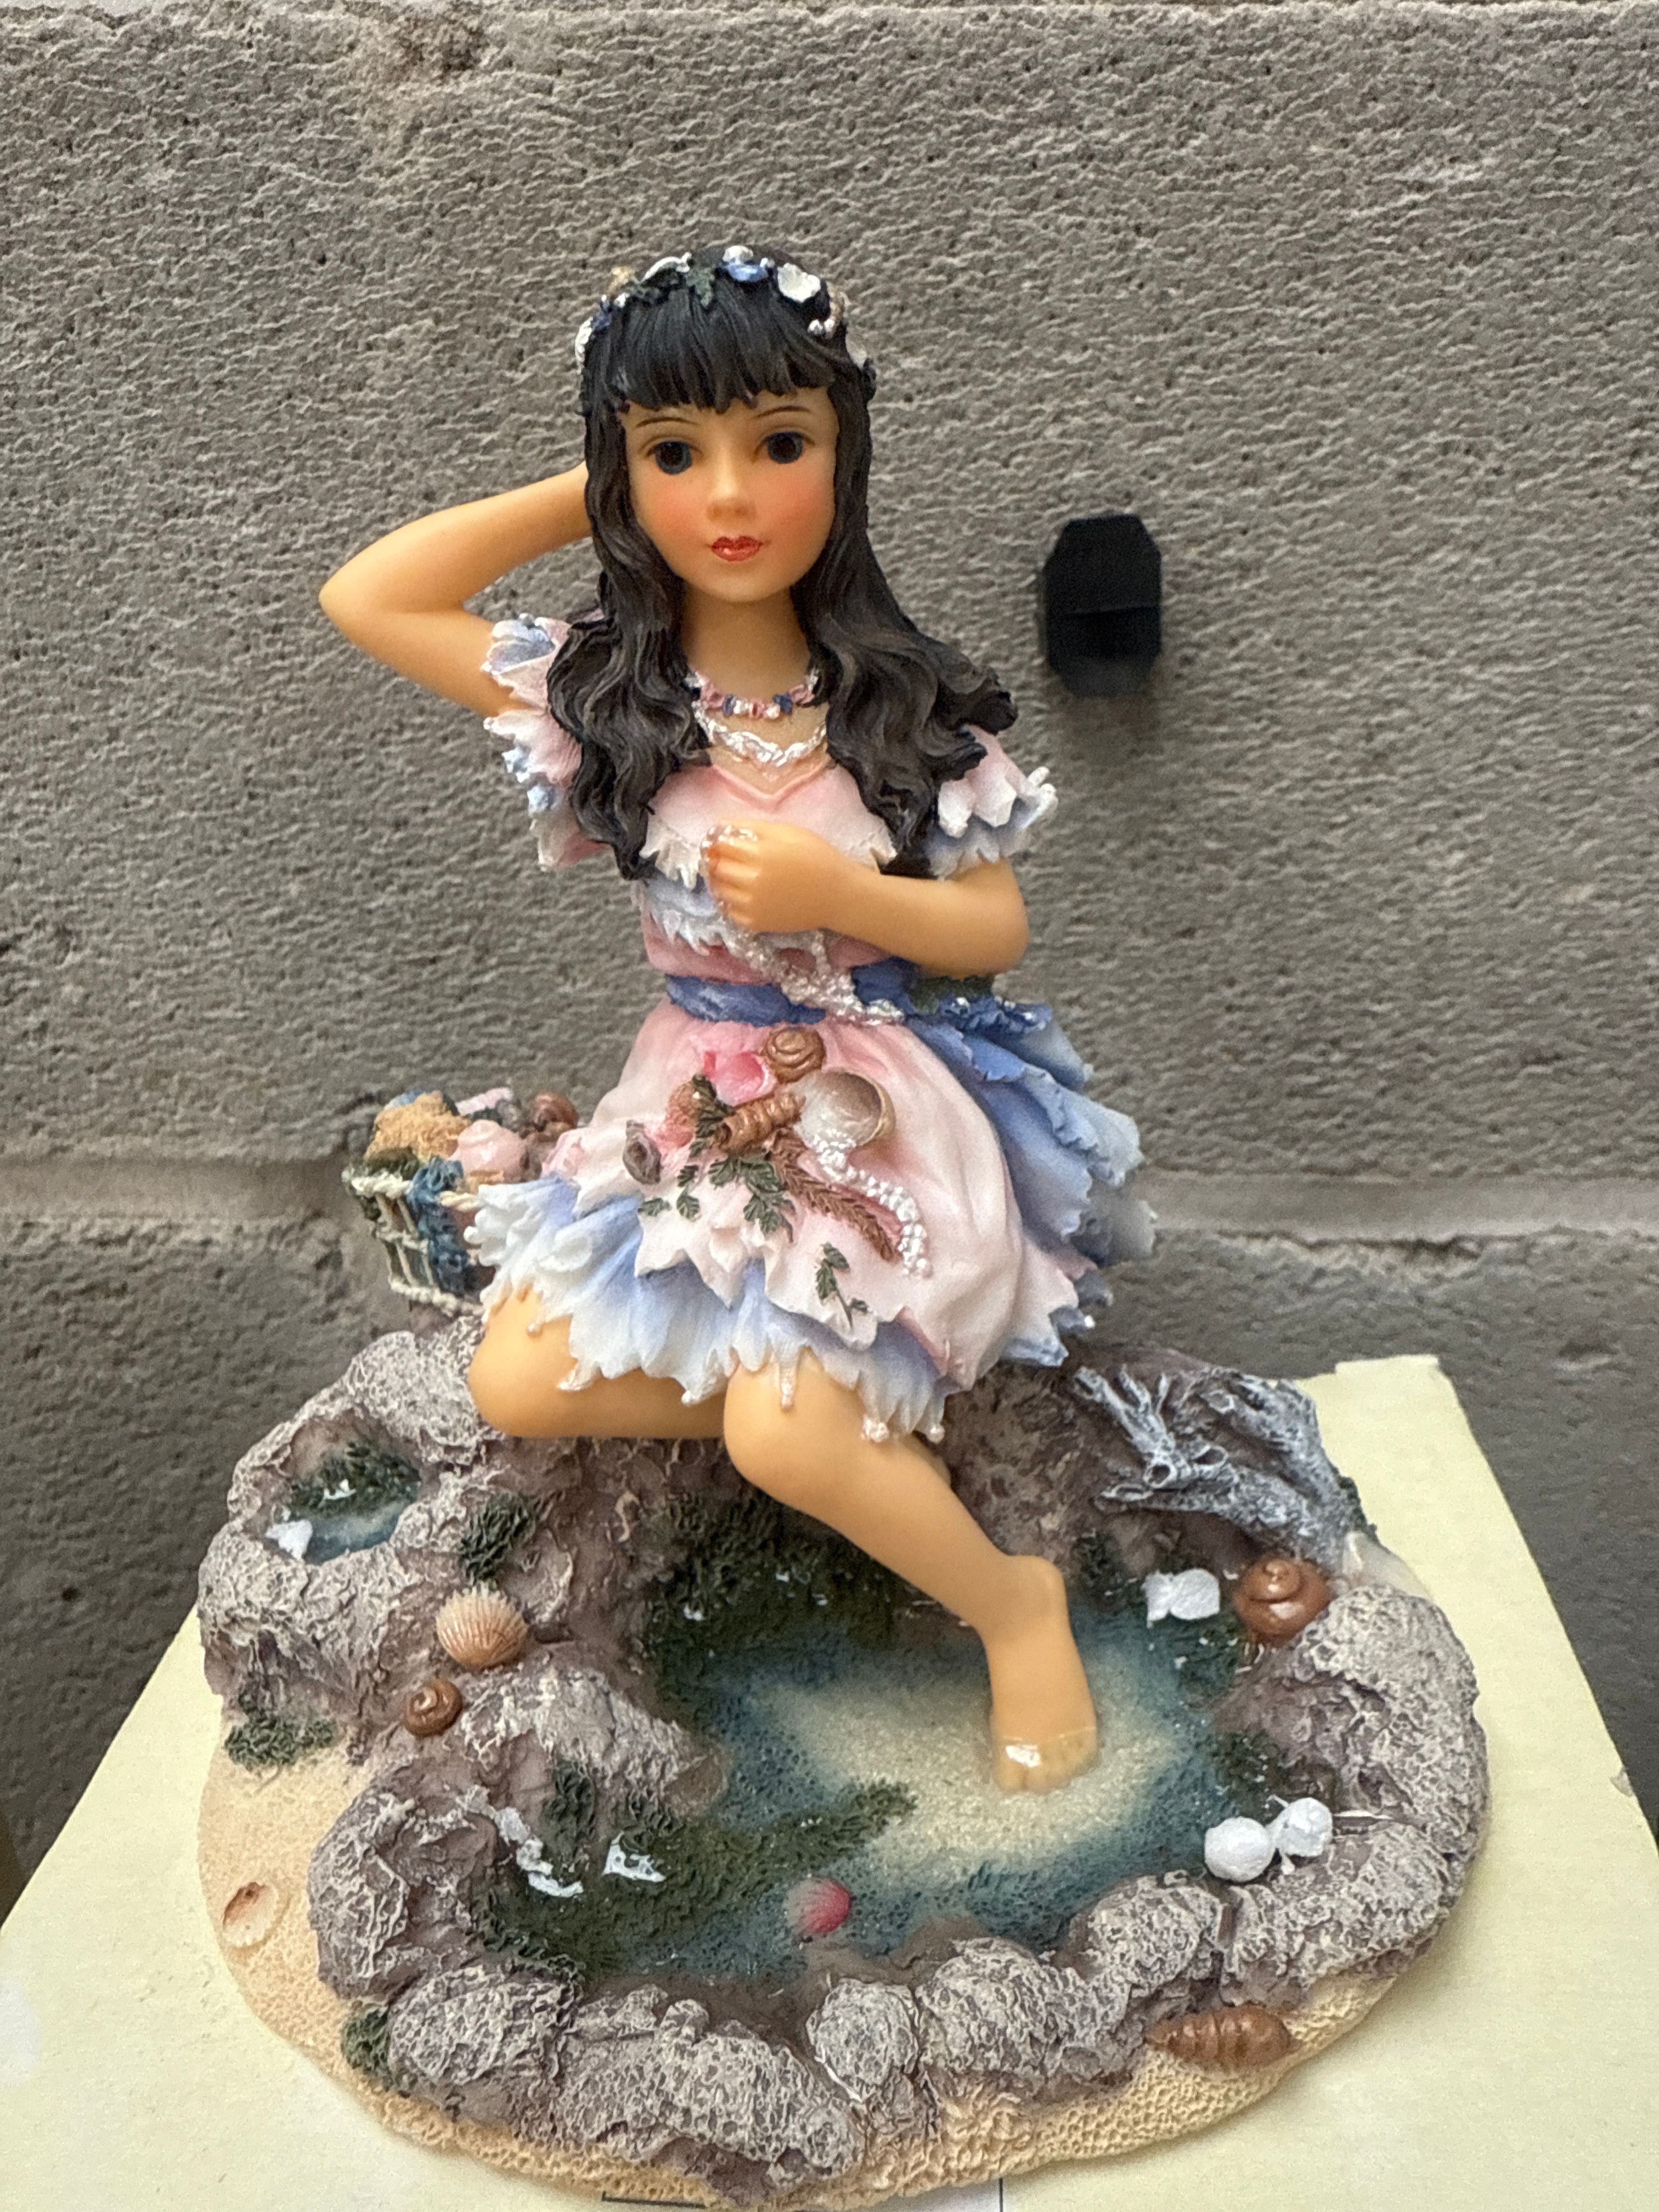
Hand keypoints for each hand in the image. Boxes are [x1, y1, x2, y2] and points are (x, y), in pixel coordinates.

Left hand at [704, 820, 858, 934]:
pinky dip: (731, 900)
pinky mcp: (755, 923)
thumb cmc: (817, 858)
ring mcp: (751, 905)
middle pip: (716, 867)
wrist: (837, 895)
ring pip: (718, 889)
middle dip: (718, 859)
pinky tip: (745, 893)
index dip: (719, 839)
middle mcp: (750, 881)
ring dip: (722, 879)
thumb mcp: (787, 832)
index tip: (724, 839)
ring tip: (737, 874)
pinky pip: (729, 911)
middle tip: (730, 856)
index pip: (720, 844)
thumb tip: (722, 825)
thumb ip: (752, 828)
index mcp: (758, 854)